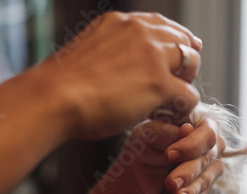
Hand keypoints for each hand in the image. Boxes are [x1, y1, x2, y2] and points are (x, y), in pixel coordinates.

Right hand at [39, 12, 203, 141]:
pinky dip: (182, 108)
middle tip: (172, 87)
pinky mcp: (160, 84)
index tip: (180, 57)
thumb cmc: (61, 87)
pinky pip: (189, 95)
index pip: (162, 24)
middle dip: (184, 64)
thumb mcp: (87, 52)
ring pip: (192, 63)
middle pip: (183, 41)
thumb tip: (116, 71)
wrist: (54, 98)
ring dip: (185, 83)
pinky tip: (168, 116)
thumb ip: (109, 52)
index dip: (176, 42)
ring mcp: (153, 56)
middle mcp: (140, 32)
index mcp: (121, 22)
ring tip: (169, 103)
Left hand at [120, 116, 225, 193]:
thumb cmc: (145, 143)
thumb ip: (168, 131)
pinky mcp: (205, 186)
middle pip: (208, 159)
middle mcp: (211, 144)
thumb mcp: (149, 133)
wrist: (139, 170)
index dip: (191, 146)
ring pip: (206, 180)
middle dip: (188, 172)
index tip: (169, 155)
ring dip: (190, 190)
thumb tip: (188, 129)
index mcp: (201, 124)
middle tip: (170, 183)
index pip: (208, 134)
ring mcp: (211, 166)